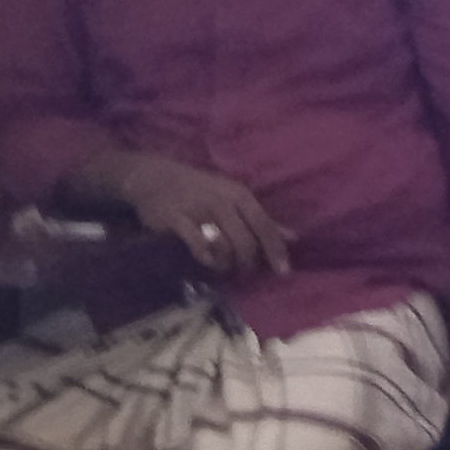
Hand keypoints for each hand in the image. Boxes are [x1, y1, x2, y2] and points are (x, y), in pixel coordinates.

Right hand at [88, 152, 292, 275]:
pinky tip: (205, 260)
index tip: (283, 273)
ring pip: (223, 244)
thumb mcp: (234, 199)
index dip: (275, 251)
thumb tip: (293, 238)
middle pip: (245, 241)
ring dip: (226, 263)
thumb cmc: (202, 191)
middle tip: (243, 272)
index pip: (265, 227)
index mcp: (240, 196)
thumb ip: (261, 219)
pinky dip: (204, 254)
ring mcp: (198, 209)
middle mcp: (222, 202)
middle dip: (247, 263)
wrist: (156, 177)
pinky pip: (195, 241)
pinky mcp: (175, 217)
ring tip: (223, 268)